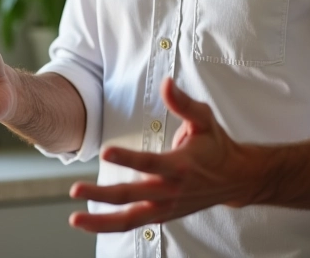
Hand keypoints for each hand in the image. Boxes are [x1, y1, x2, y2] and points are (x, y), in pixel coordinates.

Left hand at [68, 78, 253, 231]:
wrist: (234, 179)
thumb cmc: (216, 145)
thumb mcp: (204, 119)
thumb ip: (183, 103)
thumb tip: (166, 82)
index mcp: (181, 166)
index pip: (149, 163)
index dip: (127, 158)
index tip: (106, 152)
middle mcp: (171, 191)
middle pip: (131, 196)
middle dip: (101, 195)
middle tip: (76, 188)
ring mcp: (166, 208)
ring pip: (130, 219)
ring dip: (101, 221)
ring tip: (75, 219)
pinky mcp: (163, 216)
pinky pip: (135, 224)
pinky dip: (112, 226)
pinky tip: (92, 223)